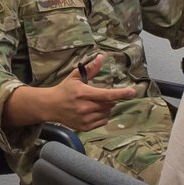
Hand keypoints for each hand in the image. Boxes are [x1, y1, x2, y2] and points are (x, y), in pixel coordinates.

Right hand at [23, 54, 138, 132]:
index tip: (133, 92)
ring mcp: (85, 118)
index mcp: (84, 93)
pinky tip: (94, 111)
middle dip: (110, 99)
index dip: (122, 93)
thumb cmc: (64, 90)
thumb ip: (90, 69)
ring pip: (107, 113)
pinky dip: (103, 116)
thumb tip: (101, 57)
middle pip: (109, 104)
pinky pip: (103, 121)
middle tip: (100, 95)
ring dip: (107, 107)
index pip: (107, 94)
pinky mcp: (85, 127)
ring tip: (95, 103)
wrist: (50, 106)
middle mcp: (85, 107)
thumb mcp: (75, 77)